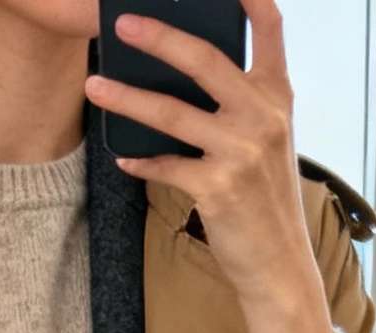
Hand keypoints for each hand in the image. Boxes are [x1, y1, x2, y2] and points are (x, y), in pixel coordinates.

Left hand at [85, 0, 333, 332]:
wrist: (279, 265)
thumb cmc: (267, 201)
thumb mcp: (268, 141)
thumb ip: (241, 103)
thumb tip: (185, 75)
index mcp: (278, 95)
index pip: (270, 27)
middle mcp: (263, 116)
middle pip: (205, 59)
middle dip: (159, 36)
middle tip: (122, 25)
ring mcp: (241, 152)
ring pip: (173, 113)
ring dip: (128, 97)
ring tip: (96, 85)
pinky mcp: (218, 188)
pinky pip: (166, 165)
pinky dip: (141, 160)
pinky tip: (123, 156)